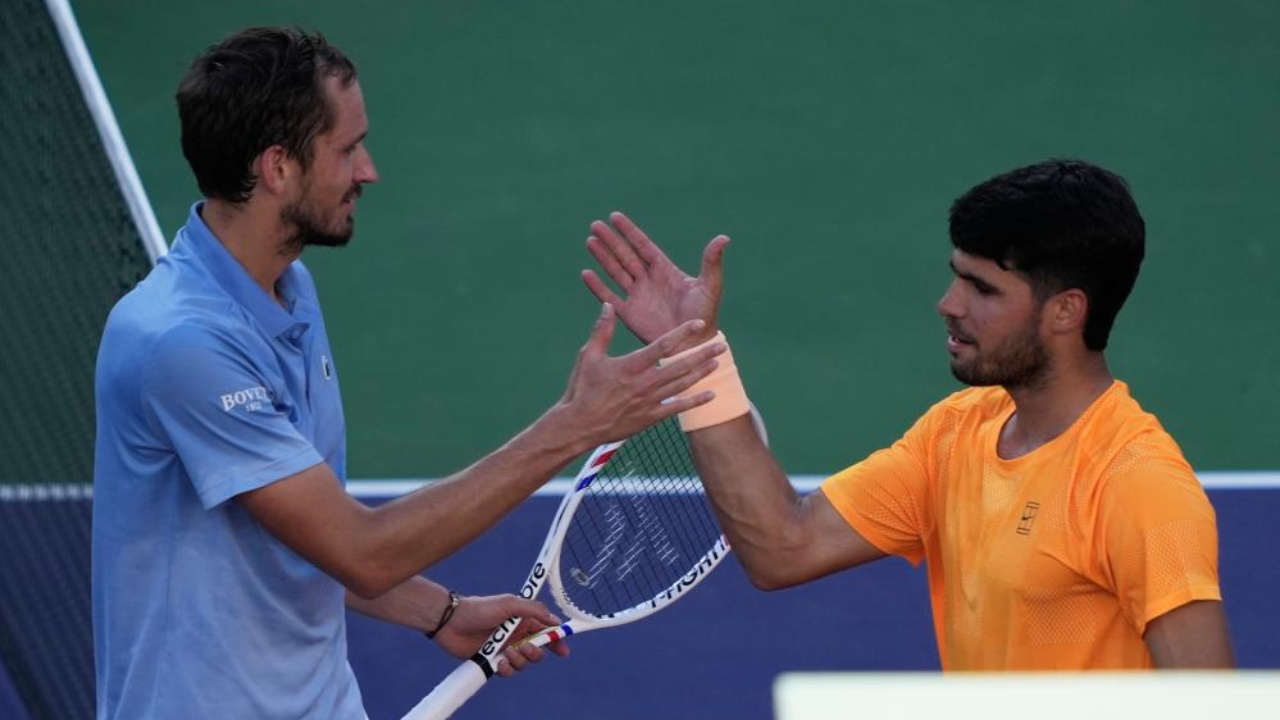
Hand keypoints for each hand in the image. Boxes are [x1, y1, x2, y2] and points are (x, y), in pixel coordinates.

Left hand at [432, 593, 569, 677]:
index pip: (545, 632)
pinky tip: (498, 661)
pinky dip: (506, 669)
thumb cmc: (480, 608)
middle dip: (536, 652)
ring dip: (519, 660)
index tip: (563, 651)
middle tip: (525, 647)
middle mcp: (515, 636)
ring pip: (523, 663)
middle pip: (537, 651)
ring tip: (506, 652)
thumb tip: (555, 621)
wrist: (452, 621)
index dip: (556, 641)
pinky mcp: (492, 661)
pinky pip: (508, 671)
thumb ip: (534, 610)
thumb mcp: (509, 603)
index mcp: (522, 621)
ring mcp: (504, 649)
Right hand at [557, 303, 725, 446]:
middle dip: (702, 354)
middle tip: (721, 344)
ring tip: (718, 363)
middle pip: (680, 365)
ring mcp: (649, 401)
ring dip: (702, 373)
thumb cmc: (582, 389)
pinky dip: (695, 401)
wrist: (579, 426)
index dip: (683, 333)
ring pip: (682, 385)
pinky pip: (677, 408)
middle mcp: (644, 383)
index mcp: (631, 365)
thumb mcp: (588, 356)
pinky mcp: (650, 417)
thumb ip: (601, 331)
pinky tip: (711, 395)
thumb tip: (607, 306)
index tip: (698, 323)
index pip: (663, 345)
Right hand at [582, 211, 728, 344]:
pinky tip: (586, 273)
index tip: (614, 216)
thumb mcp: (709, 286)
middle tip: (595, 225)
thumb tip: (724, 237)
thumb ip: (711, 262)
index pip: (643, 245)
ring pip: (615, 271)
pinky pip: (610, 297)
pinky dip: (598, 287)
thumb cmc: (704, 316)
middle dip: (611, 240)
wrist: (693, 345)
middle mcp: (648, 280)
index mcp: (664, 270)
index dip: (629, 231)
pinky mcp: (629, 314)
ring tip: (589, 241)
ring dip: (602, 257)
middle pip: (625, 255)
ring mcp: (637, 296)